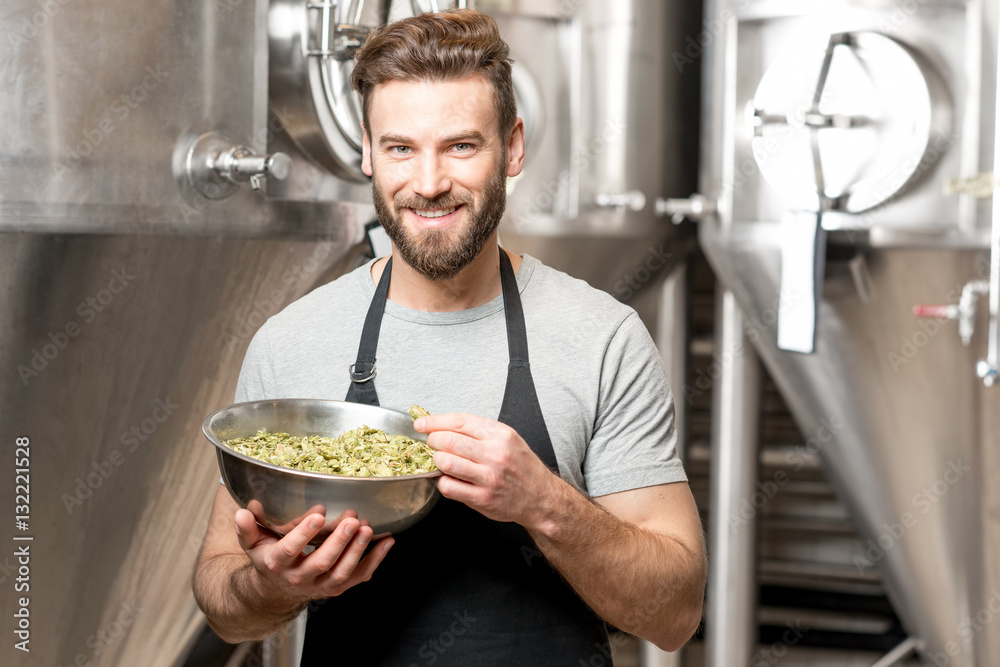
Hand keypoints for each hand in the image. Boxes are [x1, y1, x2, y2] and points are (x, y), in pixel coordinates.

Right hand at [234, 506, 392, 606]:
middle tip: (352, 519)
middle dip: (339, 541)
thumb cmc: (266, 559)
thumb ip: (247, 528)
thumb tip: (242, 512)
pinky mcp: (337, 587)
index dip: (303, 534)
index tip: (318, 515)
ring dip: (357, 551)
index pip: (288, 551)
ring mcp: (320, 585)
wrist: (273, 593)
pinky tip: (387, 542)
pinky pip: (359, 576)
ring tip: (368, 528)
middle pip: (321, 563)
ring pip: (342, 573)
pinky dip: (375, 560)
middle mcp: (299, 578)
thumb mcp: (251, 545)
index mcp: (276, 564)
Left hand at [414, 413, 558, 525]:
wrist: (541, 497)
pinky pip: (449, 487)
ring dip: (437, 461)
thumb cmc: (522, 467)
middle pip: (448, 440)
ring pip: (446, 463)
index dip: (435, 421)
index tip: (422, 424)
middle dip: (433, 441)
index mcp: (500, 434)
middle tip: (433, 444)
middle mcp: (495, 454)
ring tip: (441, 461)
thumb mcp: (507, 439)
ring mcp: (489, 477)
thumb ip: (479, 432)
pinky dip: (442, 482)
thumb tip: (443, 426)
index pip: (459, 421)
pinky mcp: (482, 498)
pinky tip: (449, 480)